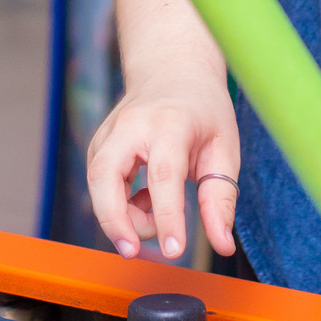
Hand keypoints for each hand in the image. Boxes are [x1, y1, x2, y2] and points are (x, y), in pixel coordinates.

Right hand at [87, 62, 239, 263]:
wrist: (174, 69)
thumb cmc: (203, 110)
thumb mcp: (224, 148)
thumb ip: (221, 198)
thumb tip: (222, 245)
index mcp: (171, 122)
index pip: (164, 174)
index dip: (167, 216)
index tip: (174, 250)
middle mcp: (132, 124)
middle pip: (106, 174)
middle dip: (114, 219)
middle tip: (134, 251)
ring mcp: (109, 131)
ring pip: (96, 181)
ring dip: (117, 216)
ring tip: (152, 221)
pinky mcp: (99, 144)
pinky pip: (98, 183)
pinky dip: (116, 205)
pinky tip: (143, 202)